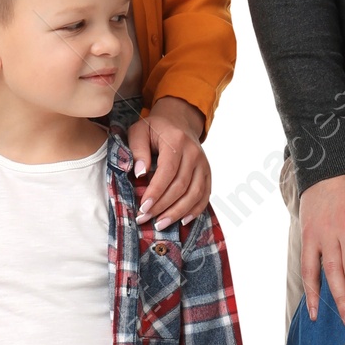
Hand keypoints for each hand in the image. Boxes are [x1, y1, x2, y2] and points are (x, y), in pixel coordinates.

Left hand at [127, 96, 208, 226]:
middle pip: (181, 186)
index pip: (167, 171)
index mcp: (177, 141)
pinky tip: (183, 221)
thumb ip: (137, 150)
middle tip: (145, 218)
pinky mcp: (207, 172)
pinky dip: (195, 210)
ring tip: (161, 224)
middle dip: (162, 206)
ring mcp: (203, 164)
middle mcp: (194, 153)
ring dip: (177, 212)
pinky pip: (205, 195)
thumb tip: (139, 174)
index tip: (143, 207)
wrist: (179, 120)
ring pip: (194, 193)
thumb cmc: (155, 128)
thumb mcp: (139, 131)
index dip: (156, 191)